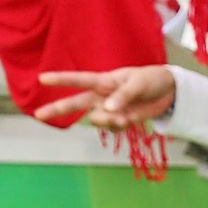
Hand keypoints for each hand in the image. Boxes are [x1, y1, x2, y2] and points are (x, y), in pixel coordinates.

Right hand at [36, 65, 177, 130]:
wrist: (168, 92)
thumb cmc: (151, 79)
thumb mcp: (140, 84)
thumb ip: (123, 96)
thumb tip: (108, 109)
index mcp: (105, 81)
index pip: (80, 79)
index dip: (61, 79)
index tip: (42, 78)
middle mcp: (102, 96)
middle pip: (75, 103)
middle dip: (57, 109)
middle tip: (38, 114)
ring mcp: (109, 109)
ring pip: (97, 121)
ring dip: (108, 122)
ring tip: (126, 117)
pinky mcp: (118, 120)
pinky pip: (112, 129)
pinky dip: (120, 127)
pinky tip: (131, 119)